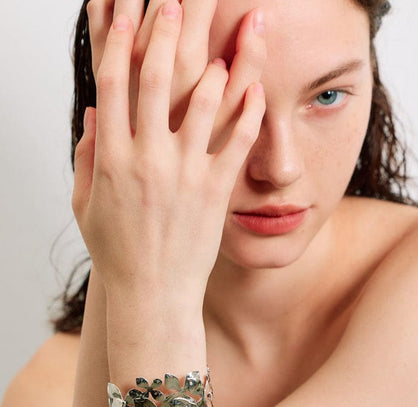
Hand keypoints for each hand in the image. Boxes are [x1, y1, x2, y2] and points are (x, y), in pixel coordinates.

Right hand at [72, 0, 265, 298]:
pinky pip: (236, 144)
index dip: (120, 42)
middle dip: (167, 35)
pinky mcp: (215, 192)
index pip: (113, 84)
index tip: (128, 12)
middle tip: (176, 3)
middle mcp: (148, 159)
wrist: (152, 293)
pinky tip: (257, 90)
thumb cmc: (118, 252)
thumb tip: (95, 112)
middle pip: (159, 82)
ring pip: (204, 106)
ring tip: (228, 38)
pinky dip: (248, 114)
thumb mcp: (86, 205)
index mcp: (110, 158)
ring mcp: (184, 174)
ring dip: (218, 65)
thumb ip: (85, 156)